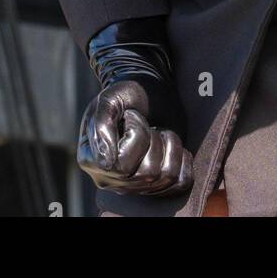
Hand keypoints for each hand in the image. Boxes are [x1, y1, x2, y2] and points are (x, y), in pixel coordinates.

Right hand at [77, 18, 193, 196]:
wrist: (146, 92)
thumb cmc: (125, 95)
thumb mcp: (110, 99)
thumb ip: (102, 126)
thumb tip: (107, 164)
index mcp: (92, 161)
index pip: (121, 167)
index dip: (136, 137)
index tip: (131, 116)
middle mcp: (112, 180)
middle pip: (147, 174)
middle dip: (153, 139)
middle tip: (147, 123)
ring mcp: (136, 185)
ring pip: (166, 177)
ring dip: (170, 145)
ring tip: (159, 131)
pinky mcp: (159, 184)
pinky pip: (181, 182)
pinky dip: (184, 160)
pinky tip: (172, 146)